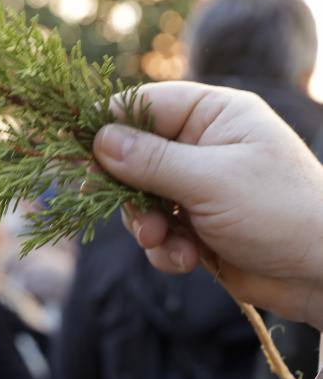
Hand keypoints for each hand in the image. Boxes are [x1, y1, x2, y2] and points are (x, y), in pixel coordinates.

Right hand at [92, 81, 322, 329]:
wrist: (319, 272)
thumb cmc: (278, 210)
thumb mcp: (211, 180)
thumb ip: (151, 161)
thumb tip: (98, 140)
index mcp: (213, 115)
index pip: (143, 107)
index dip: (109, 130)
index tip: (79, 157)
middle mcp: (201, 147)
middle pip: (133, 160)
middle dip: (130, 194)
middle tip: (134, 214)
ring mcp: (197, 189)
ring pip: (141, 203)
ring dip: (148, 229)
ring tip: (166, 243)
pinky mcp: (195, 228)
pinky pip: (158, 235)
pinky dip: (165, 251)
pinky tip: (188, 261)